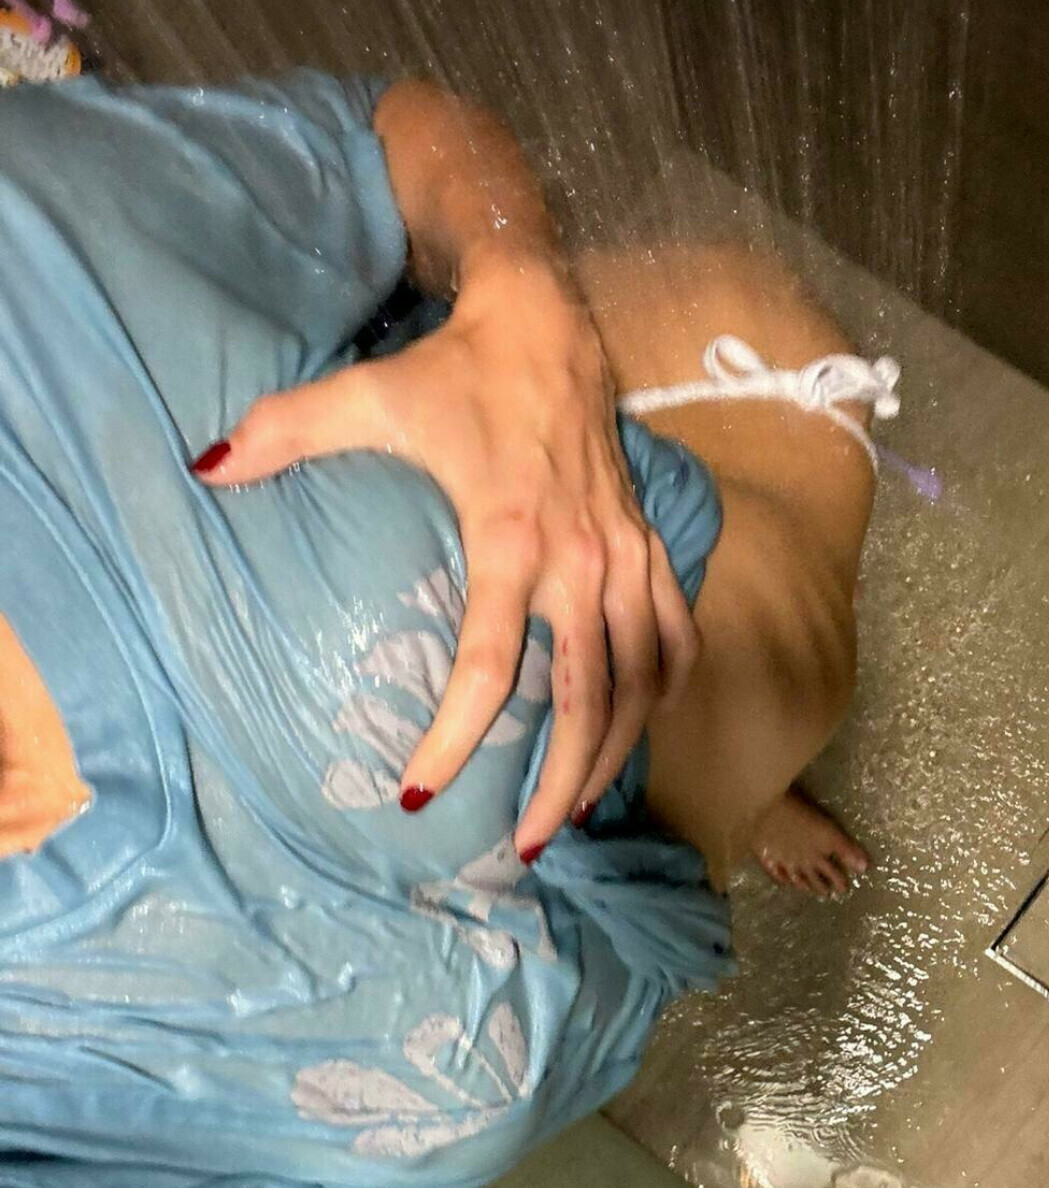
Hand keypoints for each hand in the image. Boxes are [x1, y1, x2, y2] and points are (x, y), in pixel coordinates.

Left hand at [192, 258, 700, 860]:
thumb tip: (208, 470)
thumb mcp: (367, 393)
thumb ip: (286, 432)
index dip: (454, 739)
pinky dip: (664, 693)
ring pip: (643, 683)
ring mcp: (627, 558)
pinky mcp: (653, 548)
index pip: (491, 661)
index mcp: (514, 534)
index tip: (418, 795)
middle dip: (560, 781)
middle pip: (590, 698)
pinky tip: (636, 729)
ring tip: (575, 810)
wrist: (547, 320)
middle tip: (524, 843)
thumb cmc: (456, 370)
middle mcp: (583, 559)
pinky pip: (678, 639)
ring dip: (615, 755)